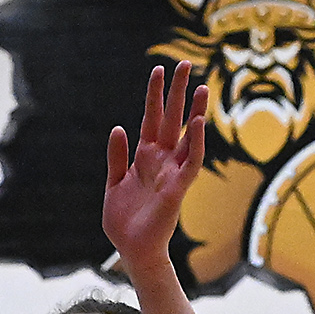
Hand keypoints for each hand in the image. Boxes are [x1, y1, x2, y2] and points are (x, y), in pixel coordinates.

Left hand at [102, 61, 206, 268]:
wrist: (131, 249)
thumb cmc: (124, 221)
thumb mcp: (113, 184)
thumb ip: (117, 157)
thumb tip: (119, 128)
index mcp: (145, 157)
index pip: (152, 118)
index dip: (155, 95)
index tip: (159, 70)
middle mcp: (161, 160)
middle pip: (172, 119)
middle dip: (178, 92)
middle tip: (185, 63)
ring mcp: (172, 172)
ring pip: (188, 135)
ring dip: (195, 112)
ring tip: (201, 86)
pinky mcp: (178, 188)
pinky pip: (192, 161)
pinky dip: (197, 142)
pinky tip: (198, 122)